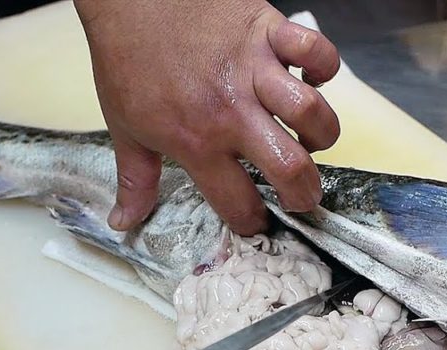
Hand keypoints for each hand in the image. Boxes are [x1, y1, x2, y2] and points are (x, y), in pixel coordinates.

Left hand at [74, 0, 340, 235]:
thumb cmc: (127, 59)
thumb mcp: (125, 127)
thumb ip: (135, 179)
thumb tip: (122, 222)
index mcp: (195, 141)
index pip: (239, 203)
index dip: (250, 221)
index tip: (254, 217)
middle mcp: (231, 111)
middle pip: (292, 167)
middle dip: (306, 193)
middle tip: (301, 193)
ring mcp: (255, 69)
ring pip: (313, 113)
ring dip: (321, 133)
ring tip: (308, 137)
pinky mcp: (268, 30)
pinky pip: (318, 51)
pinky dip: (324, 67)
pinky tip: (310, 78)